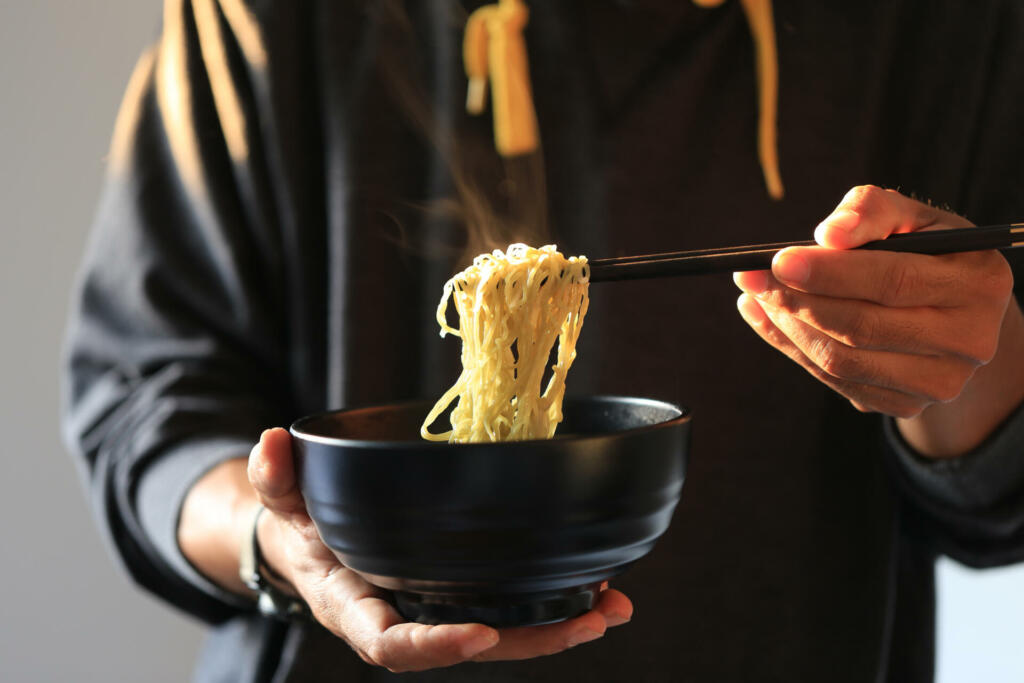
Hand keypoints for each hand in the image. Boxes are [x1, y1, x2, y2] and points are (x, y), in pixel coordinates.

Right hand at [247, 428, 632, 672]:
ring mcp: (437, 612)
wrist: (316, 548)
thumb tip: (271, 443)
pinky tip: (597, 588)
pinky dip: (552, 603)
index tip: (484, 632)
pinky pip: (508, 608)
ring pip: (502, 633)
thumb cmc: (301, 528)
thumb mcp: (282, 502)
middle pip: (471, 647)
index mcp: (356, 608)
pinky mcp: (460, 597)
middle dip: (532, 640)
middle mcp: (404, 621)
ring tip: (612, 608)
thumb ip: (275, 478)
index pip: (395, 645)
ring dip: (559, 625)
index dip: (439, 645)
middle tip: (591, 619)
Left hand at [733, 185, 1021, 454]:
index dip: (830, 272)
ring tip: (755, 294)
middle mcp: (969, 340)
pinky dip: (792, 349)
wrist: (953, 311)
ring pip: (842, 361)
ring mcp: (940, 382)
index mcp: (978, 283)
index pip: (892, 281)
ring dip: (786, 327)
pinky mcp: (908, 405)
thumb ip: (871, 211)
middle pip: (862, 327)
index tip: (778, 260)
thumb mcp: (910, 218)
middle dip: (796, 300)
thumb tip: (828, 235)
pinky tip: (767, 319)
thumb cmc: (925, 250)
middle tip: (751, 276)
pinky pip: (836, 382)